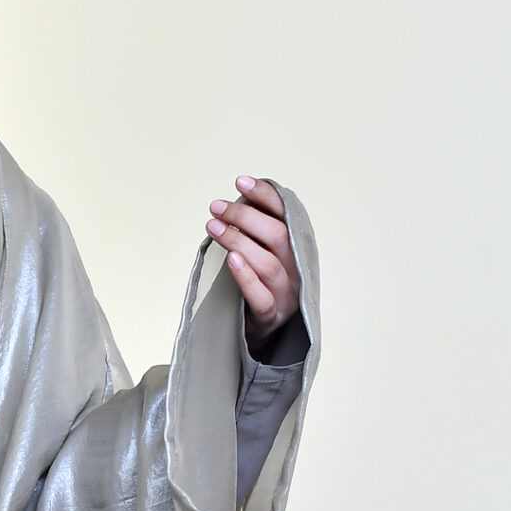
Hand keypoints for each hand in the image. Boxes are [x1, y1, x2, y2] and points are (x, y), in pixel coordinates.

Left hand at [205, 177, 299, 342]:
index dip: (265, 196)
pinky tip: (230, 260)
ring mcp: (286, 294)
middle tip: (216, 207)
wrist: (264, 329)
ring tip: (213, 227)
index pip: (286, 214)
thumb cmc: (260, 283)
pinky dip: (245, 277)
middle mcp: (297, 268)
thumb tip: (235, 198)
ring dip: (238, 241)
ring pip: (267, 263)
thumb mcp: (263, 252)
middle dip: (244, 217)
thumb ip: (256, 230)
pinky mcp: (271, 316)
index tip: (240, 181)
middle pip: (277, 235)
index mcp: (297, 247)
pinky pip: (260, 297)